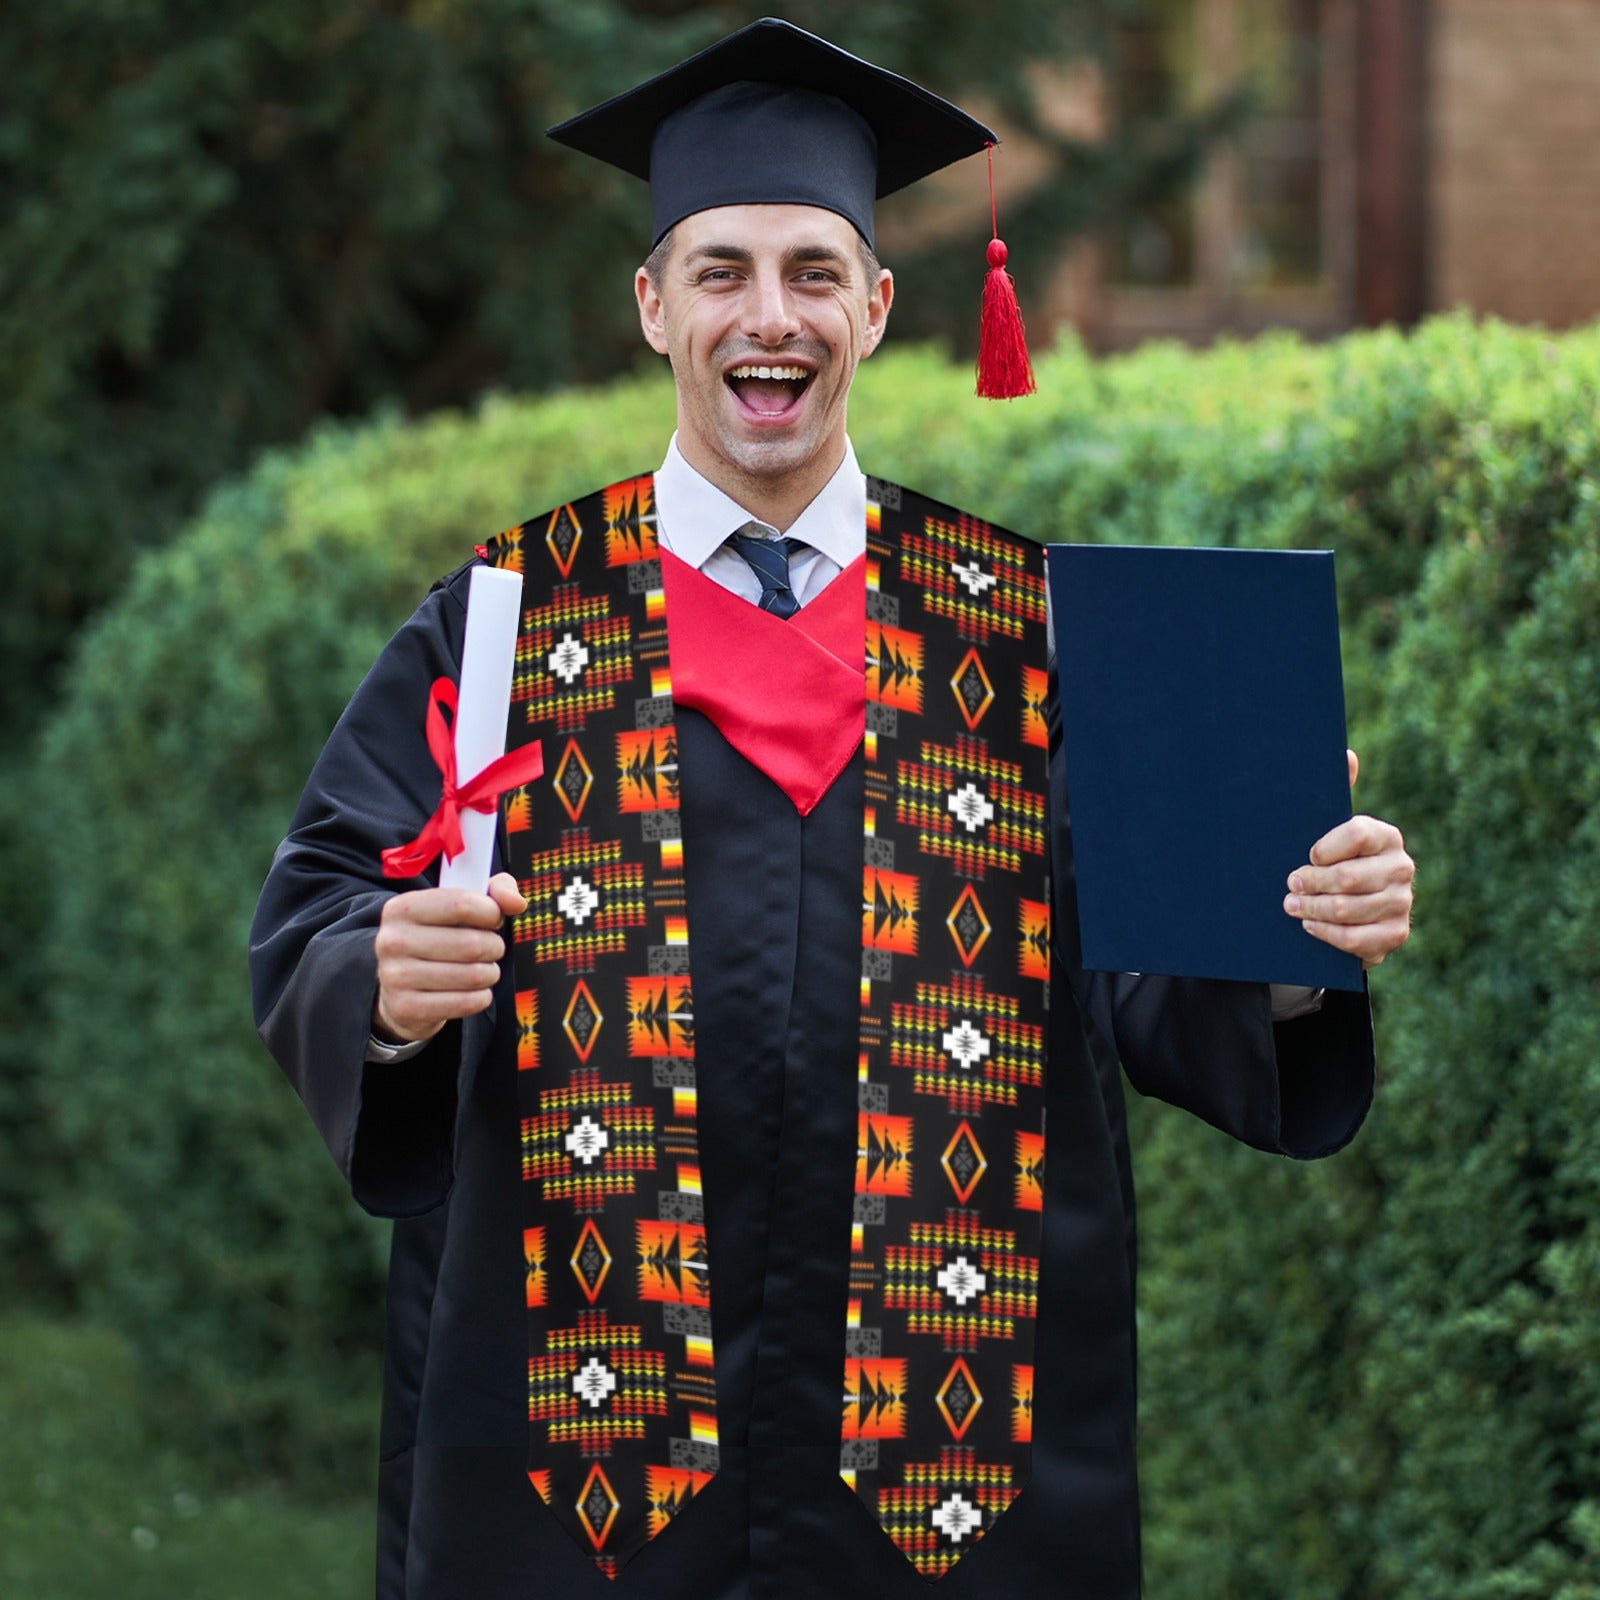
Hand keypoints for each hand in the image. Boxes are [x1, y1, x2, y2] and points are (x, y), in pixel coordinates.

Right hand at [372, 871, 526, 1043]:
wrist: (400, 988)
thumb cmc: (438, 938)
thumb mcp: (459, 905)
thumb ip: (494, 892)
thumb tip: (516, 903)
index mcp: (402, 908)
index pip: (461, 904)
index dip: (491, 912)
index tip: (494, 919)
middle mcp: (392, 940)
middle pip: (471, 944)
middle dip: (494, 947)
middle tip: (491, 949)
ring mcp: (395, 976)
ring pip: (472, 975)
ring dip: (490, 973)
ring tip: (483, 969)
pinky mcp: (406, 1008)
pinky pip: (465, 1003)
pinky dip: (481, 997)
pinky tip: (474, 991)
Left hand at [1283, 750, 1413, 967]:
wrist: (1350, 908)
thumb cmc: (1332, 860)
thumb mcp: (1329, 828)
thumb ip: (1336, 792)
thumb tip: (1346, 754)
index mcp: (1386, 836)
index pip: (1356, 833)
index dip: (1325, 847)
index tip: (1306, 855)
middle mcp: (1401, 867)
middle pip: (1348, 877)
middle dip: (1310, 883)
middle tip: (1289, 885)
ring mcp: (1402, 903)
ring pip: (1348, 909)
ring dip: (1312, 909)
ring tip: (1291, 906)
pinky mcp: (1395, 934)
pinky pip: (1356, 939)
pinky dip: (1327, 934)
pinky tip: (1310, 926)